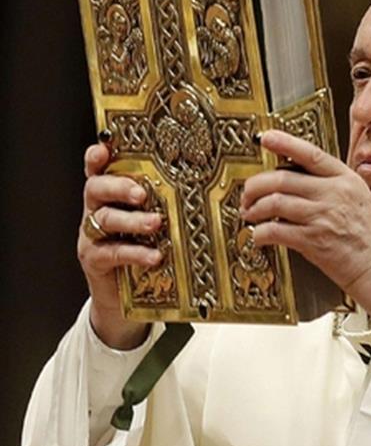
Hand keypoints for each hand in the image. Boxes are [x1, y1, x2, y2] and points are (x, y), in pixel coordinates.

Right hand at [78, 143, 161, 348]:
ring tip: (155, 223)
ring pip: (104, 219)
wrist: (123, 297)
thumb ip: (165, 202)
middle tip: (141, 193)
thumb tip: (204, 182)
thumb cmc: (144, 248)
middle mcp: (97, 210)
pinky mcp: (95, 260)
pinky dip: (134, 252)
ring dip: (131, 220)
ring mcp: (92, 235)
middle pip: (96, 188)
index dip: (96, 159)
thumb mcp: (154, 220)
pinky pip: (112, 252)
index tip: (103, 148)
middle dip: (119, 186)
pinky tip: (154, 255)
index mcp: (111, 195)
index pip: (98, 170)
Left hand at [241, 131, 370, 321]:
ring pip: (273, 202)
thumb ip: (330, 187)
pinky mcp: (313, 240)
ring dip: (254, 209)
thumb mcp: (358, 200)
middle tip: (248, 194)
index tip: (266, 138)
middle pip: (281, 178)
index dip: (284, 143)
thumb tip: (295, 181)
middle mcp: (334, 194)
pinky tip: (259, 236)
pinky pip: (274, 230)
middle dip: (255, 186)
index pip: (310, 154)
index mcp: (346, 180)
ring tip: (250, 215)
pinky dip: (260, 233)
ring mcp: (323, 216)